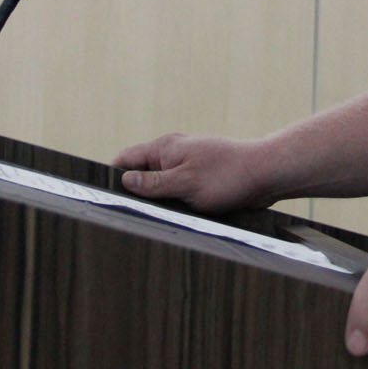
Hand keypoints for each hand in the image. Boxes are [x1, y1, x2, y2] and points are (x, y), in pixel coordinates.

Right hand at [112, 132, 271, 211]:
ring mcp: (187, 165)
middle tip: (124, 216)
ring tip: (147, 220)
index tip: (102, 198)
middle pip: (141, 173)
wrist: (265, 174)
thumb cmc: (227, 176)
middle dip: (133, 193)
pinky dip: (172, 202)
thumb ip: (152, 183)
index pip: (125, 159)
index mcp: (165, 148)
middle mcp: (173, 153)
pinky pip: (177, 190)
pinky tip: (172, 218)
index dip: (111, 177)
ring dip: (155, 200)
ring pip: (159, 185)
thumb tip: (123, 181)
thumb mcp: (185, 183)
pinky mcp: (200, 178)